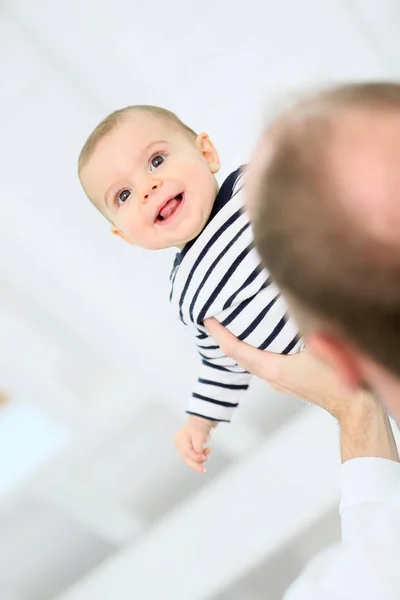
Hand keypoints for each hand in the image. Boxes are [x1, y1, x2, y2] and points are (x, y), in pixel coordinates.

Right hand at [174, 415, 216, 472]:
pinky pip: (192, 456)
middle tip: (202, 470)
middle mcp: (179, 444)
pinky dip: (199, 456)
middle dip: (195, 463)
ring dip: (199, 458)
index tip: (204, 457)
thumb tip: (199, 457)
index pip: (187, 452)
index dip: (196, 457)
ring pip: (189, 458)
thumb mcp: (199, 437)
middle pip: (186, 457)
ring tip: (207, 452)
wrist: (202, 421)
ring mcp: (182, 446)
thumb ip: (198, 448)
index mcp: (180, 439)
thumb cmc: (200, 426)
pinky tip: (205, 452)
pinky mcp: (187, 448)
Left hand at [204, 317, 366, 418]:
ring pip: (252, 359)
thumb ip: (304, 323)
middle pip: (239, 356)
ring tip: (233, 323)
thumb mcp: (321, 345)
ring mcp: (280, 380)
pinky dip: (256, 348)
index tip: (207, 319)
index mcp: (273, 368)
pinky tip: (262, 337)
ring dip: (240, 343)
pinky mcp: (290, 381)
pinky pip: (265, 361)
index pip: (236, 350)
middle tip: (214, 317)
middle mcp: (271, 376)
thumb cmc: (339, 380)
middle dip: (225, 337)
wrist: (355, 406)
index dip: (219, 334)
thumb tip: (293, 299)